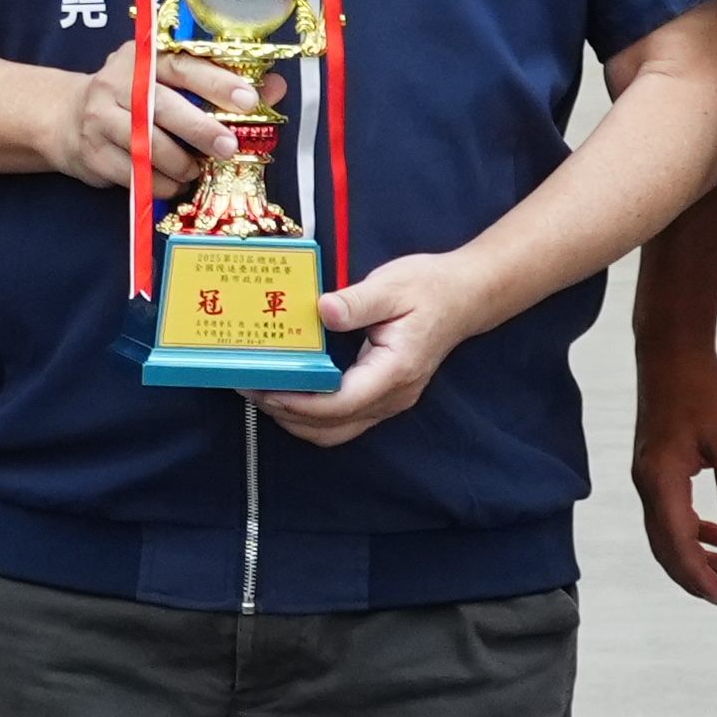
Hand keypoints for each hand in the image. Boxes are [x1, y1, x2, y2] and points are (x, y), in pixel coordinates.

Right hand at [49, 41, 259, 196]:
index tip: (249, 100)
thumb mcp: (169, 79)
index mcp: (143, 56)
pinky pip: (133, 173)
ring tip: (195, 170)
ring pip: (146, 145)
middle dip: (201, 130)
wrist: (65, 117)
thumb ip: (219, 81)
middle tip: (229, 148)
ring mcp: (99, 117)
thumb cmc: (132, 96)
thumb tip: (275, 86)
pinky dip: (160, 182)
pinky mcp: (91, 151)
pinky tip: (173, 183)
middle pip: (163, 106)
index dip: (217, 82)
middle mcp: (117, 82)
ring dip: (179, 163)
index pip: (183, 65)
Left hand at [268, 246, 486, 445]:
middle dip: (287, 415)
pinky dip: (312, 413)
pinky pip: (343, 419)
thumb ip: (356, 302)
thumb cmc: (430, 288)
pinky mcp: (383, 396)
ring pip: (335, 430)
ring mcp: (389, 401)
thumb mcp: (392, 286)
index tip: (264, 388)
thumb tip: (322, 310)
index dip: (298, 403)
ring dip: (297, 419)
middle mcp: (392, 396)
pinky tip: (291, 390)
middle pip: (332, 428)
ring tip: (263, 391)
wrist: (465, 296)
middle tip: (251, 388)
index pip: (339, 404)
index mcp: (393, 372)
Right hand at [636, 353, 716, 602]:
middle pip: (664, 544)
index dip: (696, 573)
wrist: (670, 356)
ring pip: (664, 529)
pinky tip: (713, 530)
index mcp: (662, 480)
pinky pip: (667, 511)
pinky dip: (688, 529)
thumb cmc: (699, 391)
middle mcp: (648, 483)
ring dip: (691, 553)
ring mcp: (648, 475)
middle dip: (691, 572)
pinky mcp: (655, 467)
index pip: (675, 541)